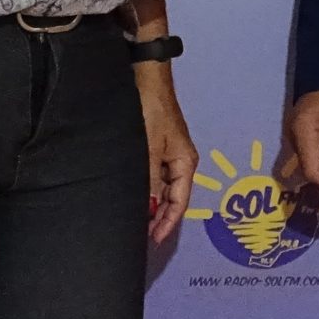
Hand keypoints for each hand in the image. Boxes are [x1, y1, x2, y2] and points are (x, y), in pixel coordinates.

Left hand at [135, 61, 195, 244]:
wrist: (147, 78)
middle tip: (141, 236)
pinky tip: (133, 196)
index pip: (179, 202)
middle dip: (159, 218)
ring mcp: (167, 154)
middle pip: (172, 198)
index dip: (167, 223)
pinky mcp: (155, 147)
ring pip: (161, 188)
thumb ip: (150, 179)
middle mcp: (179, 162)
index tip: (153, 240)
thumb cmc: (152, 111)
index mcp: (185, 163)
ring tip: (135, 221)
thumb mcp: (149, 148)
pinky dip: (146, 189)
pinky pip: (153, 176)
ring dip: (151, 203)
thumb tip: (151, 208)